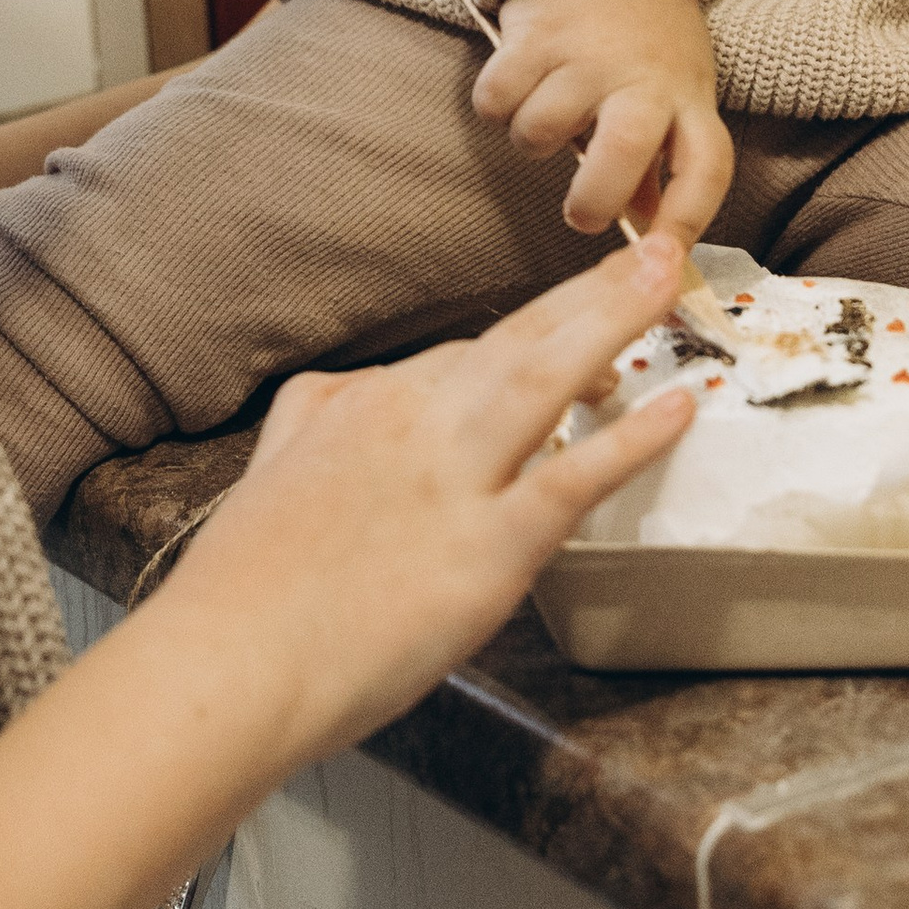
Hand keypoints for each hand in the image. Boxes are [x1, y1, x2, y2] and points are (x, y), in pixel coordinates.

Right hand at [185, 232, 697, 761]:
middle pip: (518, 338)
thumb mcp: (267, 470)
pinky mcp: (488, 548)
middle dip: (591, 289)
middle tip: (654, 245)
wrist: (230, 662)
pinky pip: (575, 476)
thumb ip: (311, 421)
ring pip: (548, 374)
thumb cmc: (240, 590)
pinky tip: (678, 406)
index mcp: (365, 405)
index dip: (531, 340)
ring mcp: (456, 481)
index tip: (578, 328)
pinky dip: (633, 438)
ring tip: (668, 275)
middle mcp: (415, 422)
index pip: (461, 356)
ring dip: (615, 317)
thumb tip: (336, 396)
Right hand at [472, 0, 733, 245]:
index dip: (687, 220)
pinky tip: (516, 82)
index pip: (705, 168)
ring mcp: (585, 55)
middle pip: (619, 160)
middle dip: (590, 203)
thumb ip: (658, 156)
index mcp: (686, 94)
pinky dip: (495, 104)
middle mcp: (640, 77)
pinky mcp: (534, 35)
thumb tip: (645, 227)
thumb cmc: (645, 29)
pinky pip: (496, 101)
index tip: (664, 257)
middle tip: (579, 213)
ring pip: (539, 136)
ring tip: (547, 109)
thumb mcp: (673, 86)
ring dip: (532, 138)